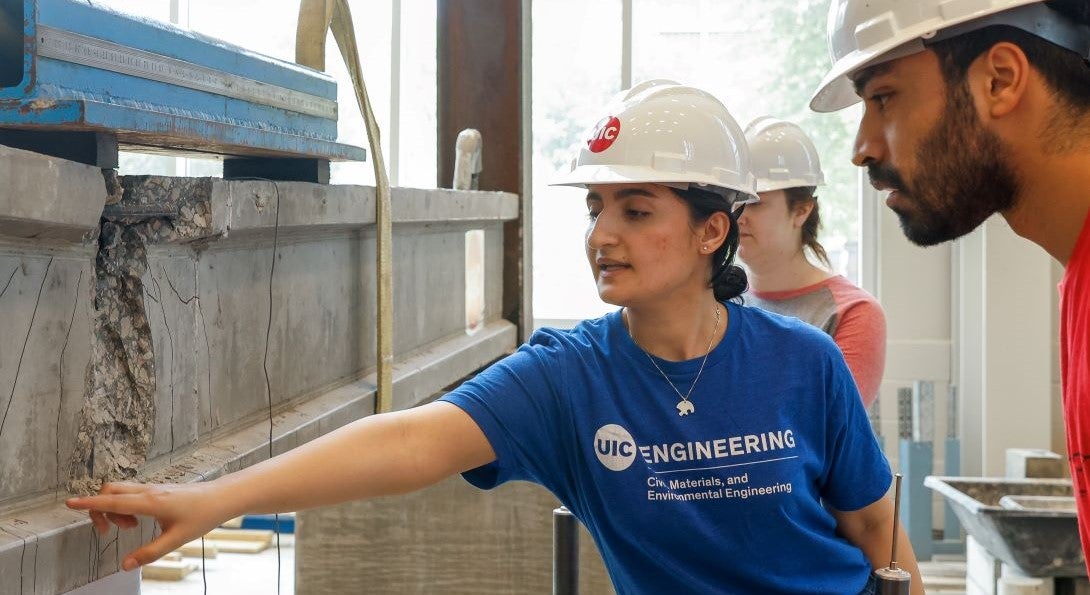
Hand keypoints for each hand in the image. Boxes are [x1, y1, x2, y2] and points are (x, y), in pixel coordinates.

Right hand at [66, 481, 228, 570]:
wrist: (221, 497)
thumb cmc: (202, 515)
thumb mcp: (176, 540)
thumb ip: (149, 553)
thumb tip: (125, 565)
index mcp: (150, 502)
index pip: (113, 501)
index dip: (90, 503)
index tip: (69, 503)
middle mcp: (148, 491)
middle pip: (110, 491)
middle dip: (99, 509)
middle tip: (109, 531)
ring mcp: (152, 488)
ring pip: (119, 491)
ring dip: (114, 509)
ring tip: (130, 528)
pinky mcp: (156, 490)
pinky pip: (130, 493)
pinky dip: (125, 506)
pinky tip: (138, 521)